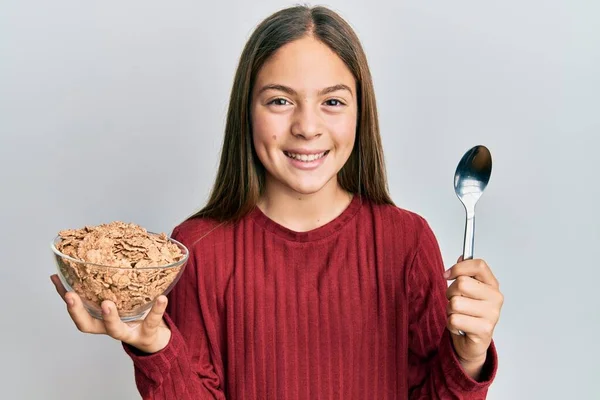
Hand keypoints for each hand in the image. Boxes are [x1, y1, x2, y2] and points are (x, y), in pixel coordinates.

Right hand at [50, 274, 171, 353]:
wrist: (154, 336)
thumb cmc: (132, 312)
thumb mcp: (118, 297)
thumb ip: (105, 282)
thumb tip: (93, 257)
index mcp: (99, 318)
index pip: (77, 309)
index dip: (65, 296)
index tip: (56, 279)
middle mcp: (108, 327)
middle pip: (87, 325)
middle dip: (77, 311)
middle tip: (70, 296)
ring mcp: (128, 332)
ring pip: (115, 329)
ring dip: (109, 317)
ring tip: (107, 303)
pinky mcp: (147, 332)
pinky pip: (152, 320)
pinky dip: (157, 309)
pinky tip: (162, 298)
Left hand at [444, 257, 502, 366]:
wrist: (473, 342)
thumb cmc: (469, 313)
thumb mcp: (469, 291)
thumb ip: (466, 273)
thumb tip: (462, 257)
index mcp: (492, 285)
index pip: (478, 265)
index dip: (459, 267)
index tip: (448, 275)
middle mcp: (495, 298)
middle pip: (462, 283)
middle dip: (450, 293)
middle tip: (455, 301)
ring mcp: (492, 315)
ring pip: (455, 303)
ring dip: (450, 310)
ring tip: (459, 315)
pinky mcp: (484, 330)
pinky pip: (454, 320)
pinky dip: (451, 324)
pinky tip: (460, 326)